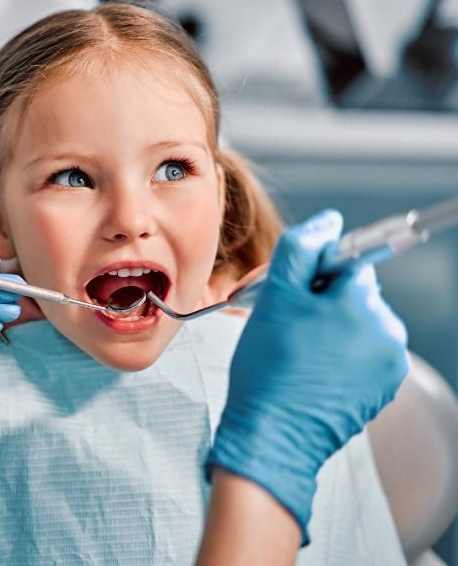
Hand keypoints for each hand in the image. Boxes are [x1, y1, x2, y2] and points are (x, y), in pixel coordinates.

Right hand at [206, 210, 408, 543]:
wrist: (273, 437)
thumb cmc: (268, 369)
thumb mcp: (274, 298)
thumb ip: (300, 249)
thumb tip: (329, 221)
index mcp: (363, 302)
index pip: (343, 260)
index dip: (307, 271)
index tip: (284, 290)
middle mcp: (388, 330)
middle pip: (350, 292)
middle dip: (314, 299)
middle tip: (276, 319)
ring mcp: (389, 364)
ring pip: (354, 323)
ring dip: (324, 326)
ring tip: (288, 348)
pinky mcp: (381, 389)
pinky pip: (359, 353)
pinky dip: (334, 354)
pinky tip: (305, 368)